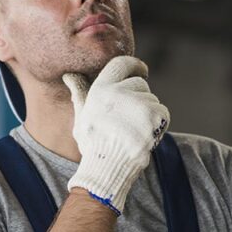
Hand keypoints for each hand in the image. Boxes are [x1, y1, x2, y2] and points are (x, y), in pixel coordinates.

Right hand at [62, 56, 169, 214]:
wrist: (107, 167)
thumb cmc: (93, 145)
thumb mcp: (81, 117)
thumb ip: (79, 94)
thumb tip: (69, 75)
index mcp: (100, 90)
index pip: (121, 64)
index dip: (134, 65)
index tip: (142, 70)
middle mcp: (119, 92)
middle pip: (140, 84)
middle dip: (139, 97)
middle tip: (130, 118)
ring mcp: (138, 103)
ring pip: (152, 99)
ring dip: (148, 112)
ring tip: (134, 130)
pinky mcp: (154, 115)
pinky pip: (162, 112)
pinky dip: (158, 123)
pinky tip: (144, 134)